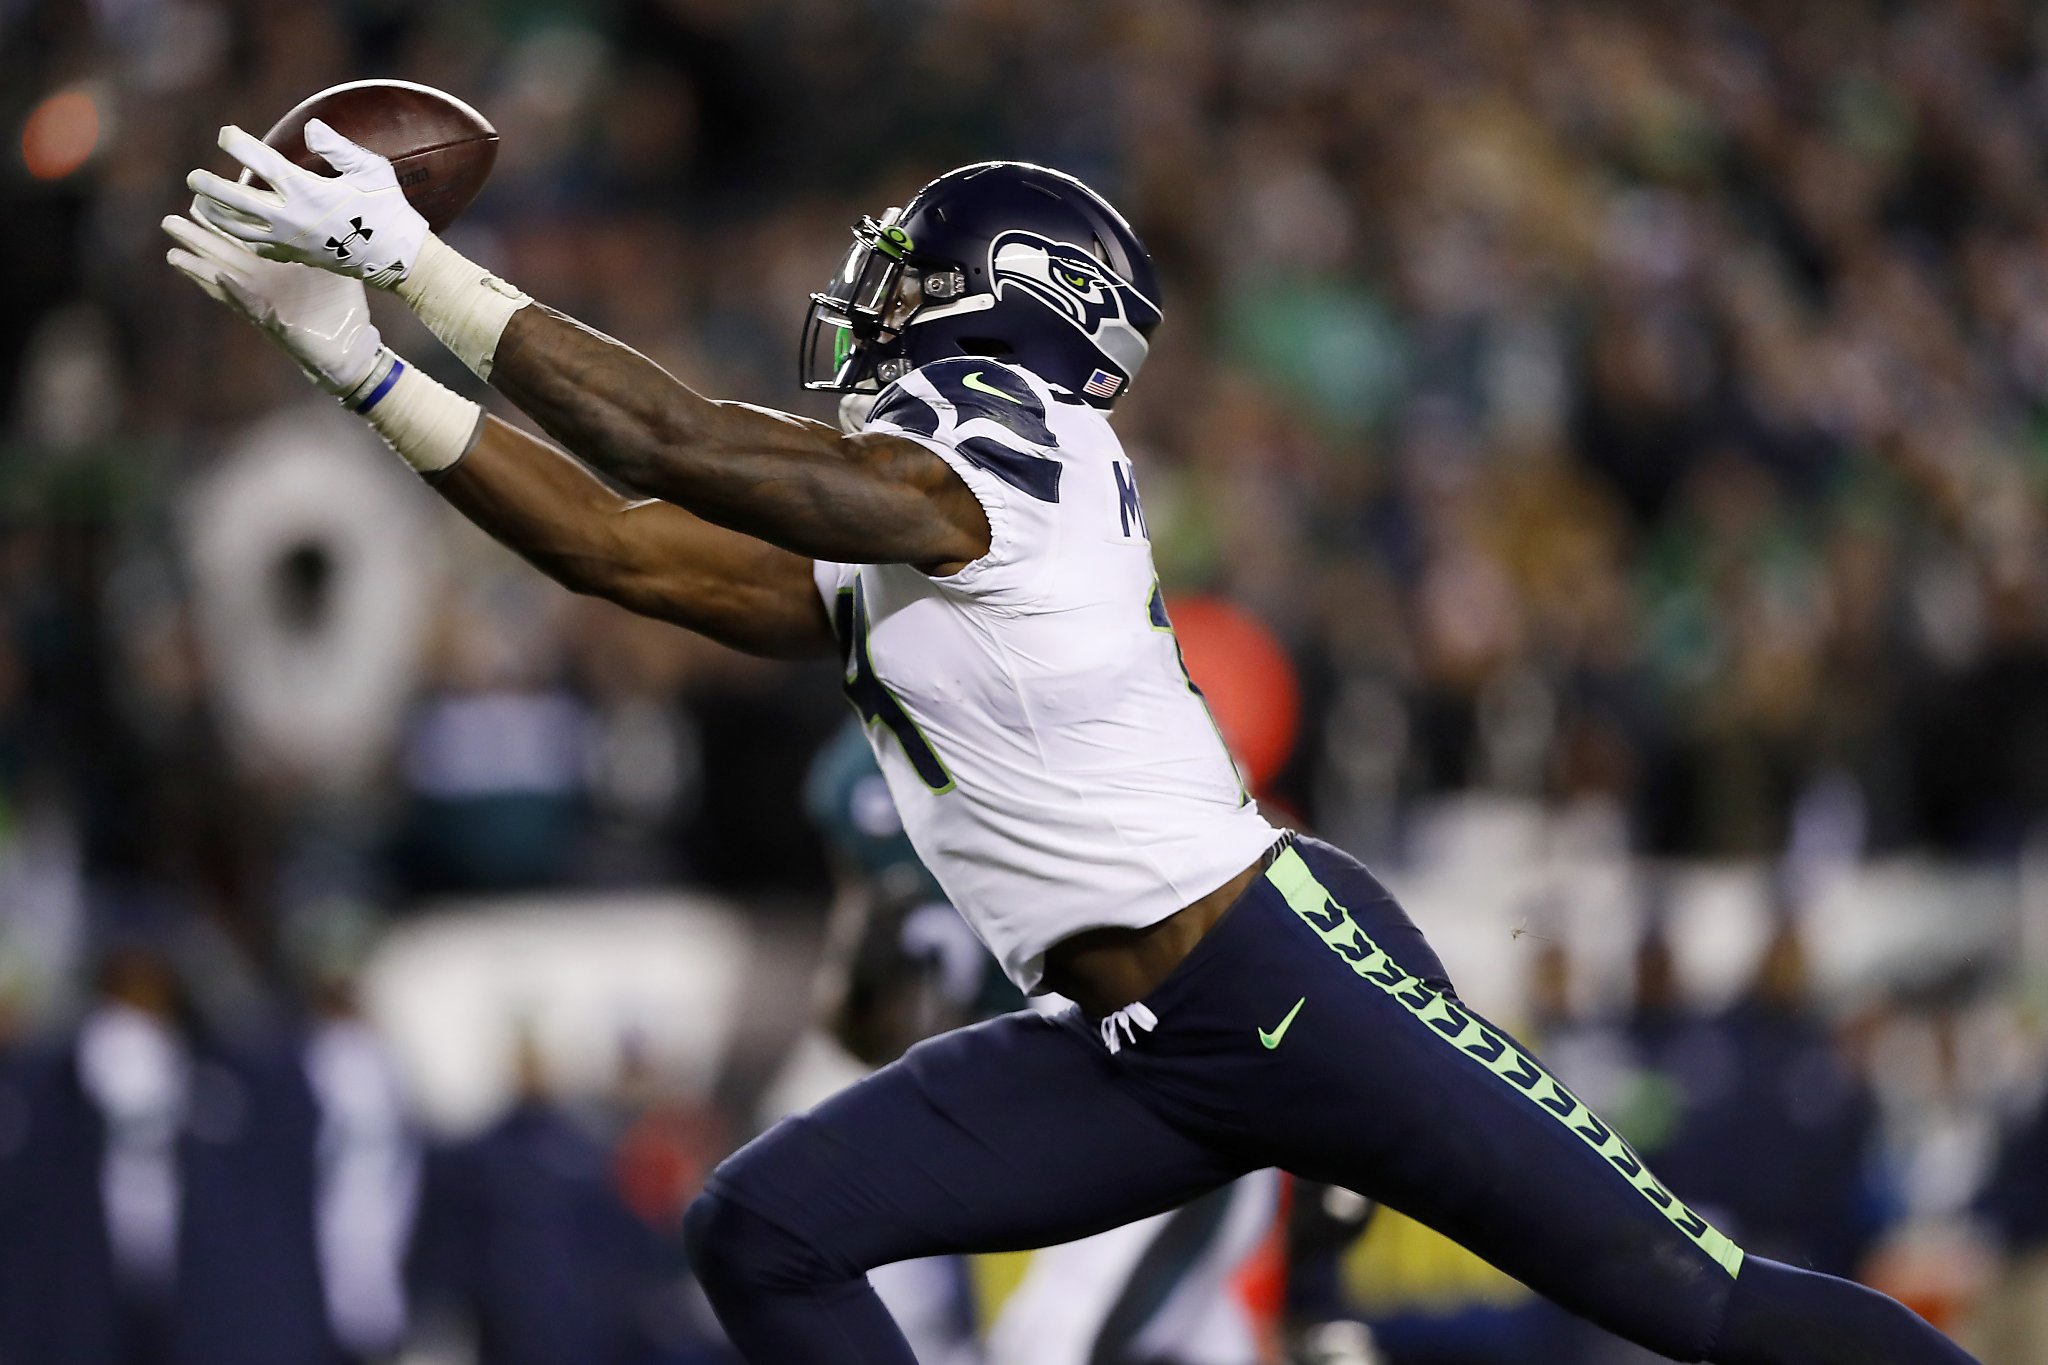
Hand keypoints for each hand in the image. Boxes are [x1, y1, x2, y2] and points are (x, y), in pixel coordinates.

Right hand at [163, 213, 383, 394]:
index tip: (200, 199)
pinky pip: (250, 304)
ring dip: (200, 268)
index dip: (221, 221)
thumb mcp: (335, 267)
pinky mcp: (274, 322)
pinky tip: (219, 277)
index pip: (242, 239)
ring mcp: (265, 302)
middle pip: (223, 256)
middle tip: (168, 221)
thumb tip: (331, 211)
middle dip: (197, 240)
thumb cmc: (343, 306)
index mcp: (275, 265)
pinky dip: (235, 292)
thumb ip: (327, 242)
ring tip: (173, 254)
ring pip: (225, 281)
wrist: (352, 347)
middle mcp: (263, 282)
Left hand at [186, 122, 427, 287]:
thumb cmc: (388, 209)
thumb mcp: (371, 170)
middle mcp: (291, 216)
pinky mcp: (297, 256)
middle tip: (193, 178)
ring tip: (201, 206)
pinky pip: (259, 248)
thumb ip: (338, 147)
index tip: (225, 135)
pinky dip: (241, 239)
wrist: (396, 258)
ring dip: (216, 216)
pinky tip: (234, 231)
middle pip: (236, 200)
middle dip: (209, 187)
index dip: (238, 144)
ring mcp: (291, 240)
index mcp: (306, 190)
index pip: (261, 162)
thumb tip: (309, 128)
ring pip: (239, 229)